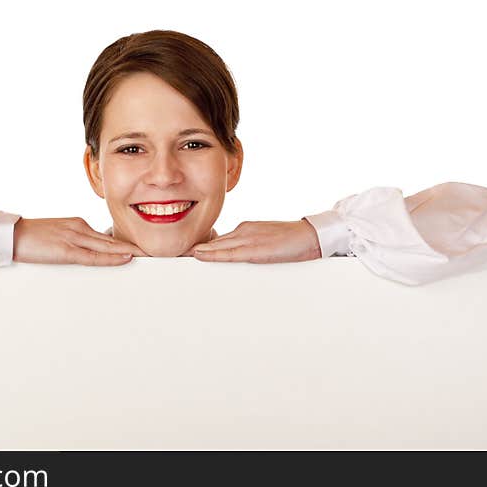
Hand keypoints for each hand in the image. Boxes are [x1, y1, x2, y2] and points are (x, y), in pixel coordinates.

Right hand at [13, 217, 145, 265]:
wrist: (10, 234)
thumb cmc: (30, 238)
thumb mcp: (56, 237)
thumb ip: (72, 243)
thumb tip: (87, 254)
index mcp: (77, 224)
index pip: (106, 236)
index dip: (125, 243)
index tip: (141, 248)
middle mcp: (79, 228)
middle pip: (112, 240)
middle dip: (134, 247)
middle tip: (153, 252)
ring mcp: (73, 238)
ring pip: (107, 247)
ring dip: (129, 252)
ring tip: (148, 256)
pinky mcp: (66, 250)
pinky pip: (94, 256)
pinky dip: (112, 258)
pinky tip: (125, 259)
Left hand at [186, 220, 321, 262]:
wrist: (311, 236)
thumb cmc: (291, 240)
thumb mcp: (265, 241)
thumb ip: (248, 247)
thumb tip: (231, 256)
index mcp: (245, 229)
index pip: (219, 239)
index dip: (202, 246)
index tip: (185, 251)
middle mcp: (243, 231)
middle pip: (214, 241)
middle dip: (195, 248)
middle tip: (175, 254)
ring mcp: (249, 238)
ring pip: (218, 246)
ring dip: (199, 251)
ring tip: (180, 256)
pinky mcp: (256, 248)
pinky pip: (230, 253)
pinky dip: (214, 255)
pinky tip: (201, 256)